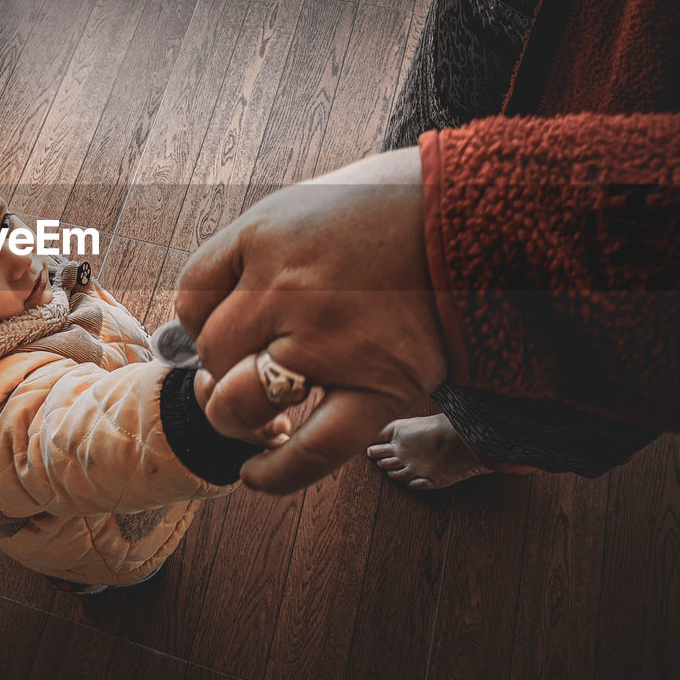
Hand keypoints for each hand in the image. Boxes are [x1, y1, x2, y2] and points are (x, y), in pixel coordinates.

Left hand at [175, 147, 447, 493]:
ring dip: (236, 418)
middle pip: (212, 350)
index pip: (192, 294)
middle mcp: (288, 288)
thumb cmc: (396, 207)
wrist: (487, 215)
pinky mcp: (381, 387)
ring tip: (253, 420)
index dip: (198, 320)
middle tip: (242, 373)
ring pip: (240, 403)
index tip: (224, 327)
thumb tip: (217, 304)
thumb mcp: (310, 204)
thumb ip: (259, 249)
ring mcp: (330, 342)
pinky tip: (254, 476)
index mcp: (266, 235)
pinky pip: (312, 449)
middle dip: (218, 370)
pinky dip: (277, 473)